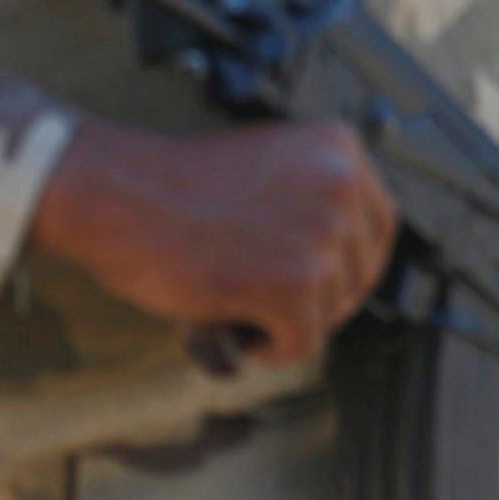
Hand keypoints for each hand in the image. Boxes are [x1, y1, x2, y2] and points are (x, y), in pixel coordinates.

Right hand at [29, 117, 396, 364]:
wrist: (118, 194)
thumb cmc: (176, 187)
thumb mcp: (271, 169)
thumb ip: (312, 200)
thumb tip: (342, 261)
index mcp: (340, 150)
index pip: (380, 225)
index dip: (354, 267)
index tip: (326, 289)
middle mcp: (343, 186)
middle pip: (360, 273)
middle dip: (321, 301)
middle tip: (275, 311)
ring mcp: (324, 234)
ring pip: (329, 311)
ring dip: (287, 324)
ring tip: (241, 311)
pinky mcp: (295, 283)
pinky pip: (303, 341)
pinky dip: (272, 349)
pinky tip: (240, 333)